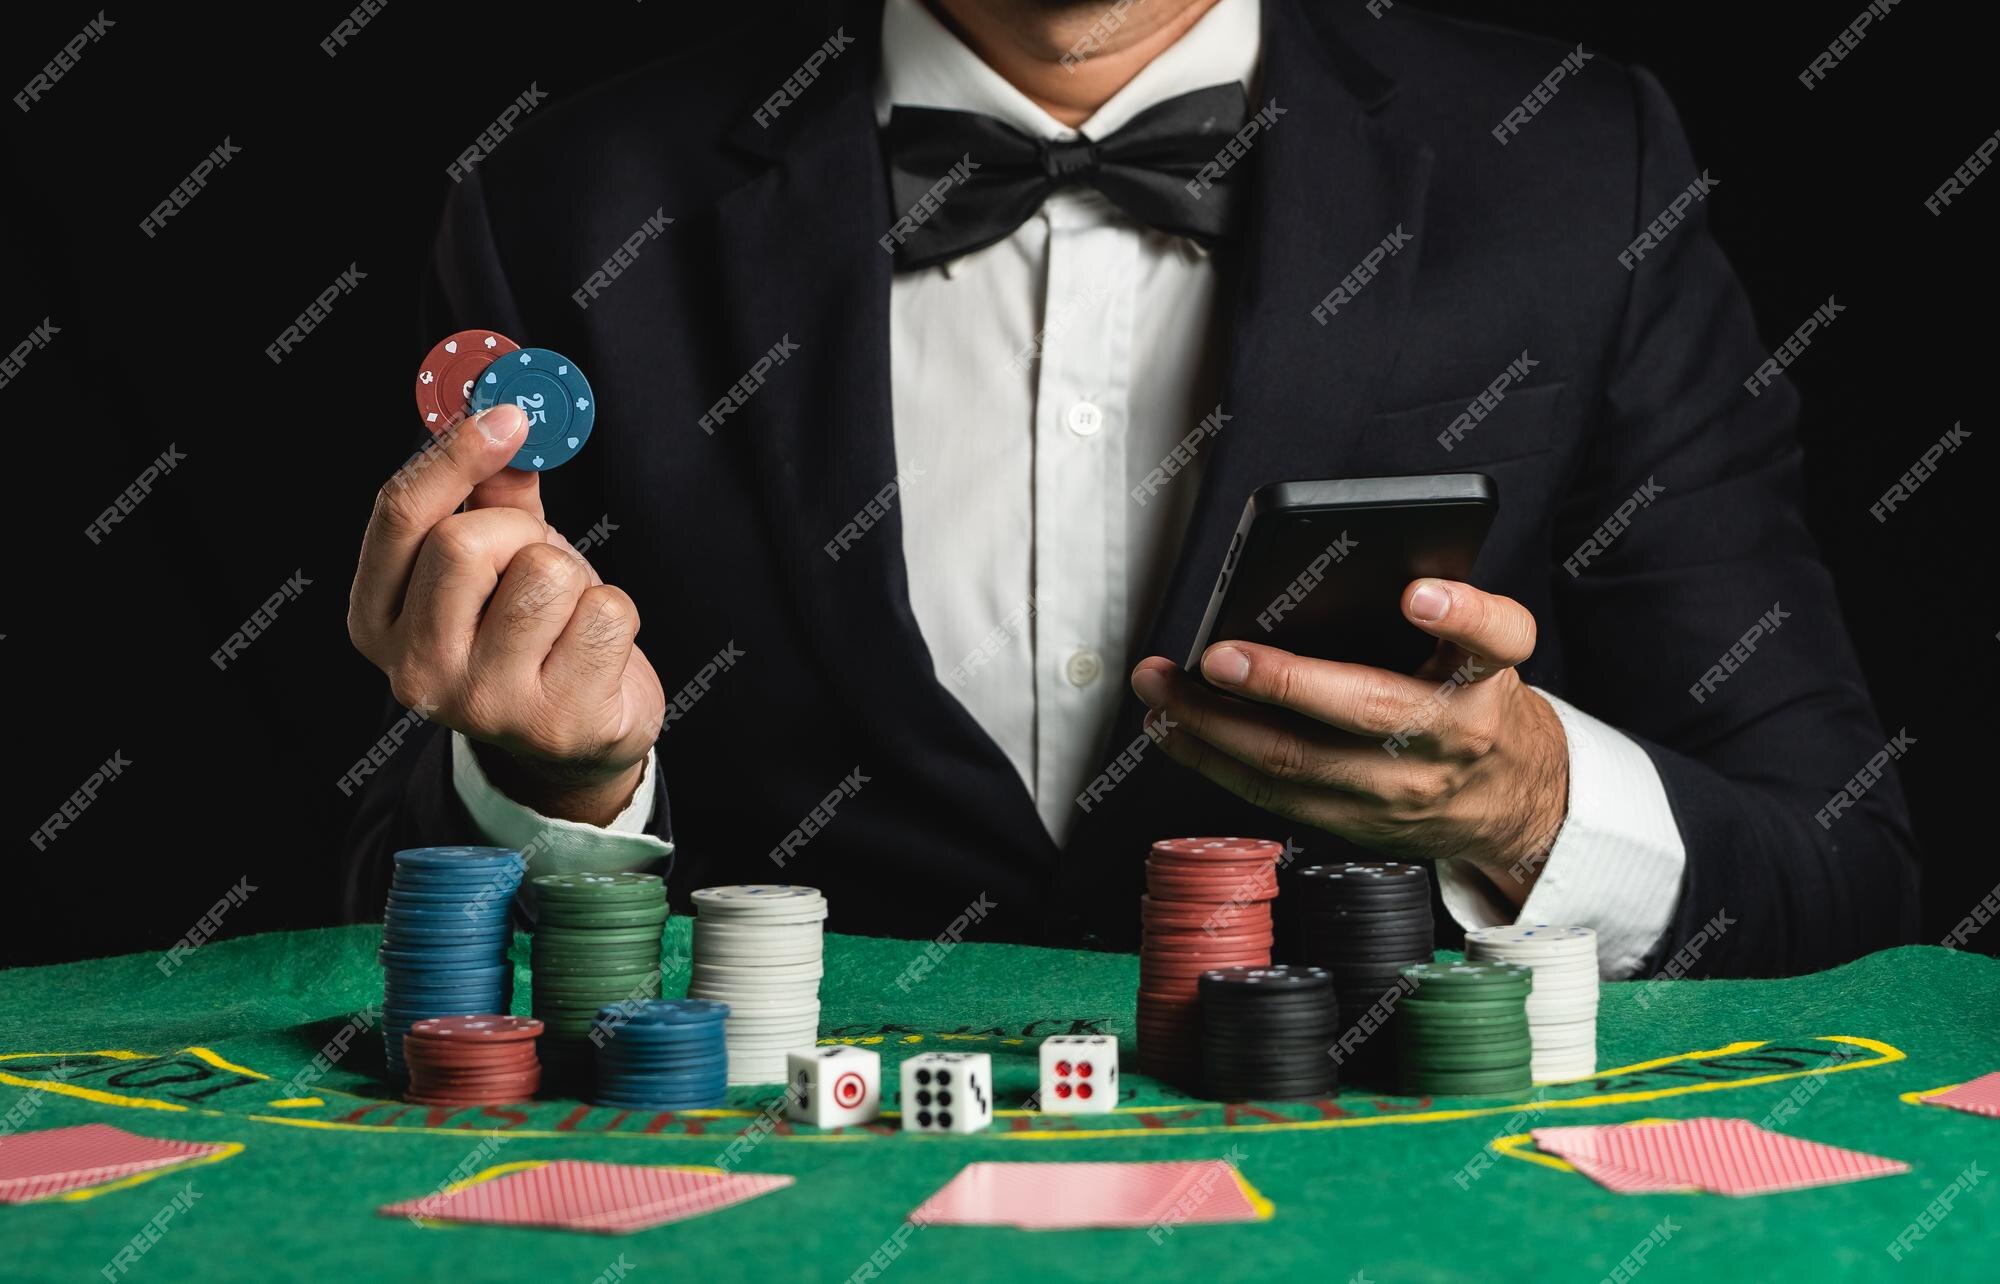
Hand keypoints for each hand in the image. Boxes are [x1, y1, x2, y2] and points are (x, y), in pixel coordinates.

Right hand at [347, 404, 665, 824]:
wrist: (576, 739)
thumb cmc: (530, 634)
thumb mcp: (498, 562)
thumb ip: (491, 494)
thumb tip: (504, 412)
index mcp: (376, 621)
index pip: (399, 516)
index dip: (454, 454)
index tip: (508, 414)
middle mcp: (414, 671)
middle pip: (466, 542)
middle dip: (520, 532)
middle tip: (535, 562)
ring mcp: (483, 704)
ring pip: (543, 573)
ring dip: (574, 578)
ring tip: (565, 616)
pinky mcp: (556, 722)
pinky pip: (604, 612)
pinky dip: (615, 614)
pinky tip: (594, 651)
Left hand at [1129, 579, 1568, 900]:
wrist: (1509, 802)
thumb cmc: (1471, 703)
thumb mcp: (1472, 653)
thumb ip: (1424, 617)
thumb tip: (1319, 566)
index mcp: (1485, 677)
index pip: (1495, 637)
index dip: (1460, 614)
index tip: (1418, 594)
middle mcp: (1449, 734)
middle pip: (1366, 708)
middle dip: (1281, 682)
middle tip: (1217, 656)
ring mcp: (1401, 788)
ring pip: (1298, 760)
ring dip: (1213, 723)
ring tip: (1163, 687)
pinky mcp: (1358, 823)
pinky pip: (1274, 794)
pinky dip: (1213, 758)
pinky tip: (1175, 728)